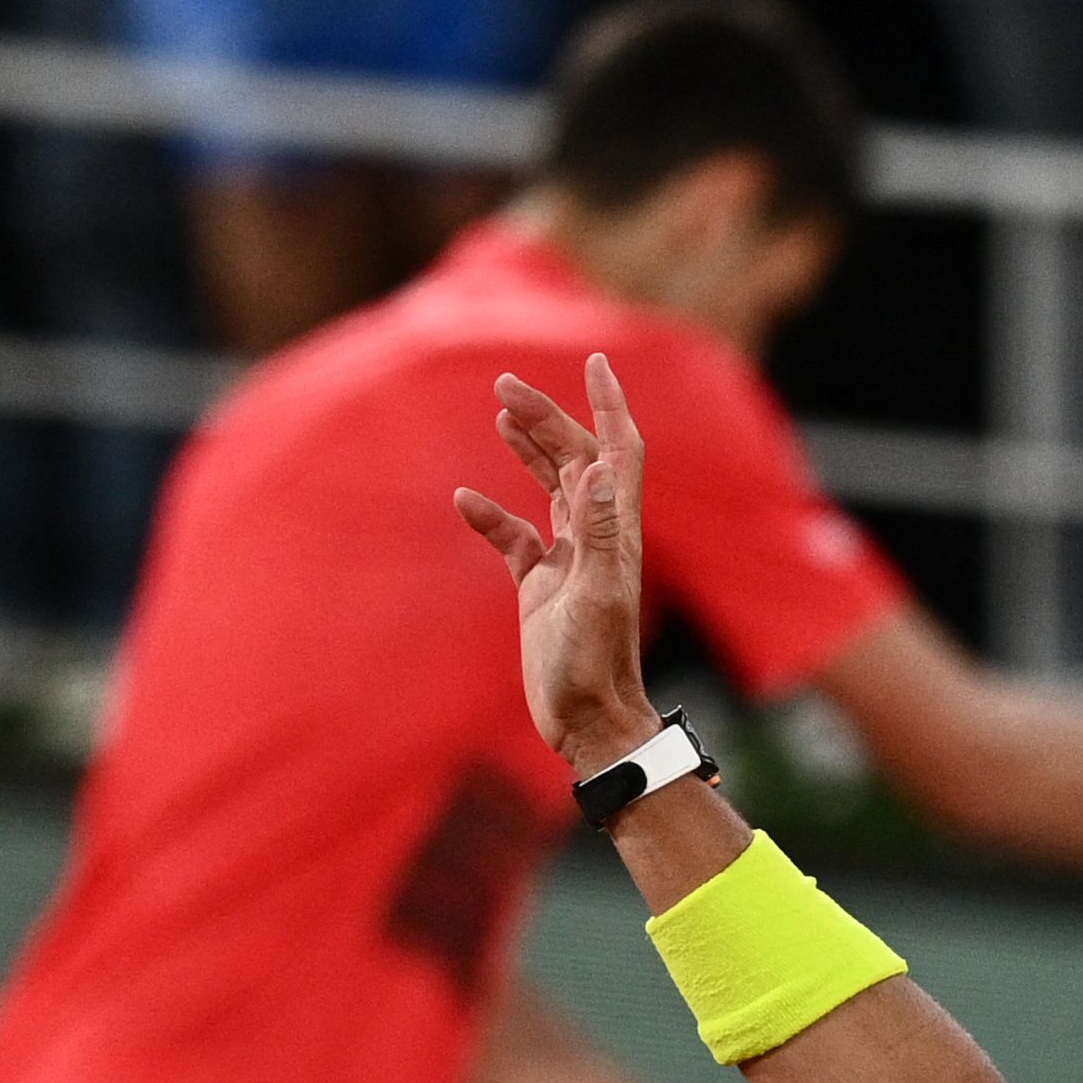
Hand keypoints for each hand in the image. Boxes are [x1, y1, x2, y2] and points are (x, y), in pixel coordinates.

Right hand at [455, 355, 658, 774]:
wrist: (586, 721)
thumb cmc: (593, 665)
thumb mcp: (593, 595)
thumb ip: (595, 531)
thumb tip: (596, 466)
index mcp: (614, 532)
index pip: (617, 451)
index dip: (609, 405)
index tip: (594, 360)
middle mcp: (596, 539)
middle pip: (575, 459)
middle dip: (546, 417)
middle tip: (504, 383)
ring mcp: (568, 561)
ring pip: (550, 488)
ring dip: (529, 449)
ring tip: (500, 412)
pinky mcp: (541, 588)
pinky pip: (516, 539)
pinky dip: (492, 516)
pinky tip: (465, 501)